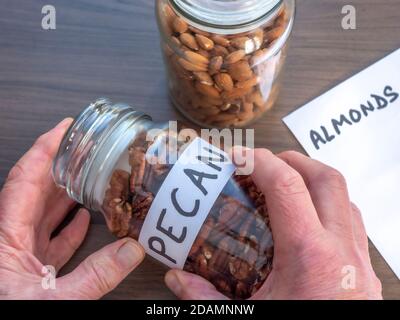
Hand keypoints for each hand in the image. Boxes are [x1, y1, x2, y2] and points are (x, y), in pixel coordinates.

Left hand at [0, 119, 144, 299]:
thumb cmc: (7, 314)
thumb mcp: (54, 301)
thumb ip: (95, 276)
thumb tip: (133, 250)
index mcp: (5, 236)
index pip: (26, 177)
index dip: (47, 147)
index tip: (67, 127)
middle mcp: (8, 237)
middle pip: (35, 188)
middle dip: (63, 165)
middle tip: (88, 150)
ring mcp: (16, 252)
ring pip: (42, 211)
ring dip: (67, 193)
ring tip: (91, 178)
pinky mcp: (25, 267)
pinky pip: (48, 237)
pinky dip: (67, 225)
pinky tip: (85, 218)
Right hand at [164, 149, 381, 299]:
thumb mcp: (247, 318)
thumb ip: (207, 297)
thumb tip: (177, 278)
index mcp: (309, 257)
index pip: (287, 186)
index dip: (259, 161)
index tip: (238, 157)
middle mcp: (341, 251)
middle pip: (327, 179)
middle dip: (294, 160)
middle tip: (266, 162)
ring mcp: (359, 260)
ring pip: (345, 197)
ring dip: (314, 181)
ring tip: (287, 184)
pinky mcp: (364, 271)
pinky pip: (352, 222)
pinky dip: (329, 207)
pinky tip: (307, 219)